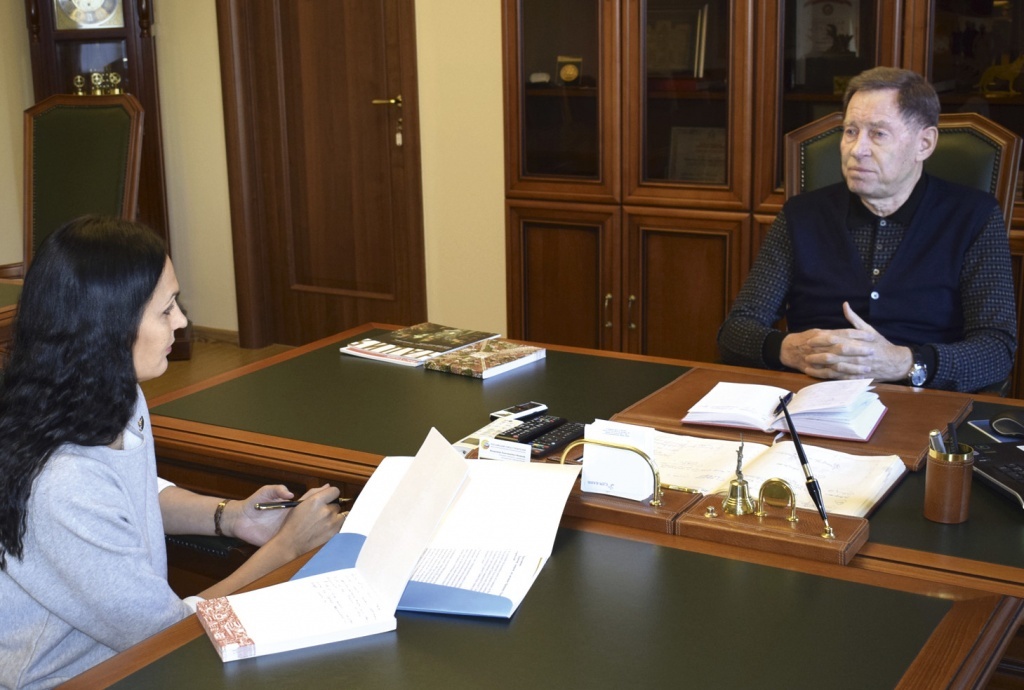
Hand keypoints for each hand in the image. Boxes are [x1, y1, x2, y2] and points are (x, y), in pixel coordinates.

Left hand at [224, 484, 342, 546]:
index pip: (311, 498)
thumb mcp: (264, 493)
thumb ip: (276, 490)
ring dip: (322, 527)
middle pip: (316, 513)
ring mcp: (290, 528)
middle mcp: (294, 516)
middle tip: (340, 511)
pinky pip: (297, 541)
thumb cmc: (251, 505)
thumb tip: (290, 493)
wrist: (238, 521)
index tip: (333, 493)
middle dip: (328, 511)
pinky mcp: (283, 539)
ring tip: (337, 526)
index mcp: (291, 505)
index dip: (323, 495)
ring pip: (310, 528)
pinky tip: (319, 542)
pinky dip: (308, 542)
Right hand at [264, 484, 346, 559]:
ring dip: (335, 517)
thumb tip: (328, 486)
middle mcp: (326, 510)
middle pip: (337, 504)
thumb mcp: (300, 503)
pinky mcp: (334, 533)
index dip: (331, 494)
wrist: (291, 543)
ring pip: (341, 515)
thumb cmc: (293, 522)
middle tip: (320, 514)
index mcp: (317, 501)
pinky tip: (325, 528)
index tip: (328, 498)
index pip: (335, 491)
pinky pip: (341, 525)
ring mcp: (332, 522)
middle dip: (331, 507)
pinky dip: (336, 526)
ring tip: (323, 522)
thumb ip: (315, 492)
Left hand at [780, 302, 912, 381]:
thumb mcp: (868, 329)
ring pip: (836, 367)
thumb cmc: (880, 344)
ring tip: (807, 365)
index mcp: (858, 341)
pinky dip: (829, 377)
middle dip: (818, 354)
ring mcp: (857, 367)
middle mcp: (857, 354)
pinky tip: (818, 375)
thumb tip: (845, 305)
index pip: (837, 340)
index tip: (809, 339)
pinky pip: (841, 378)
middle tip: (804, 353)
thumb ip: (854, 319)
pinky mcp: (858, 377)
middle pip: (834, 354)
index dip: (822, 340)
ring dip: (821, 367)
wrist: (895, 362)